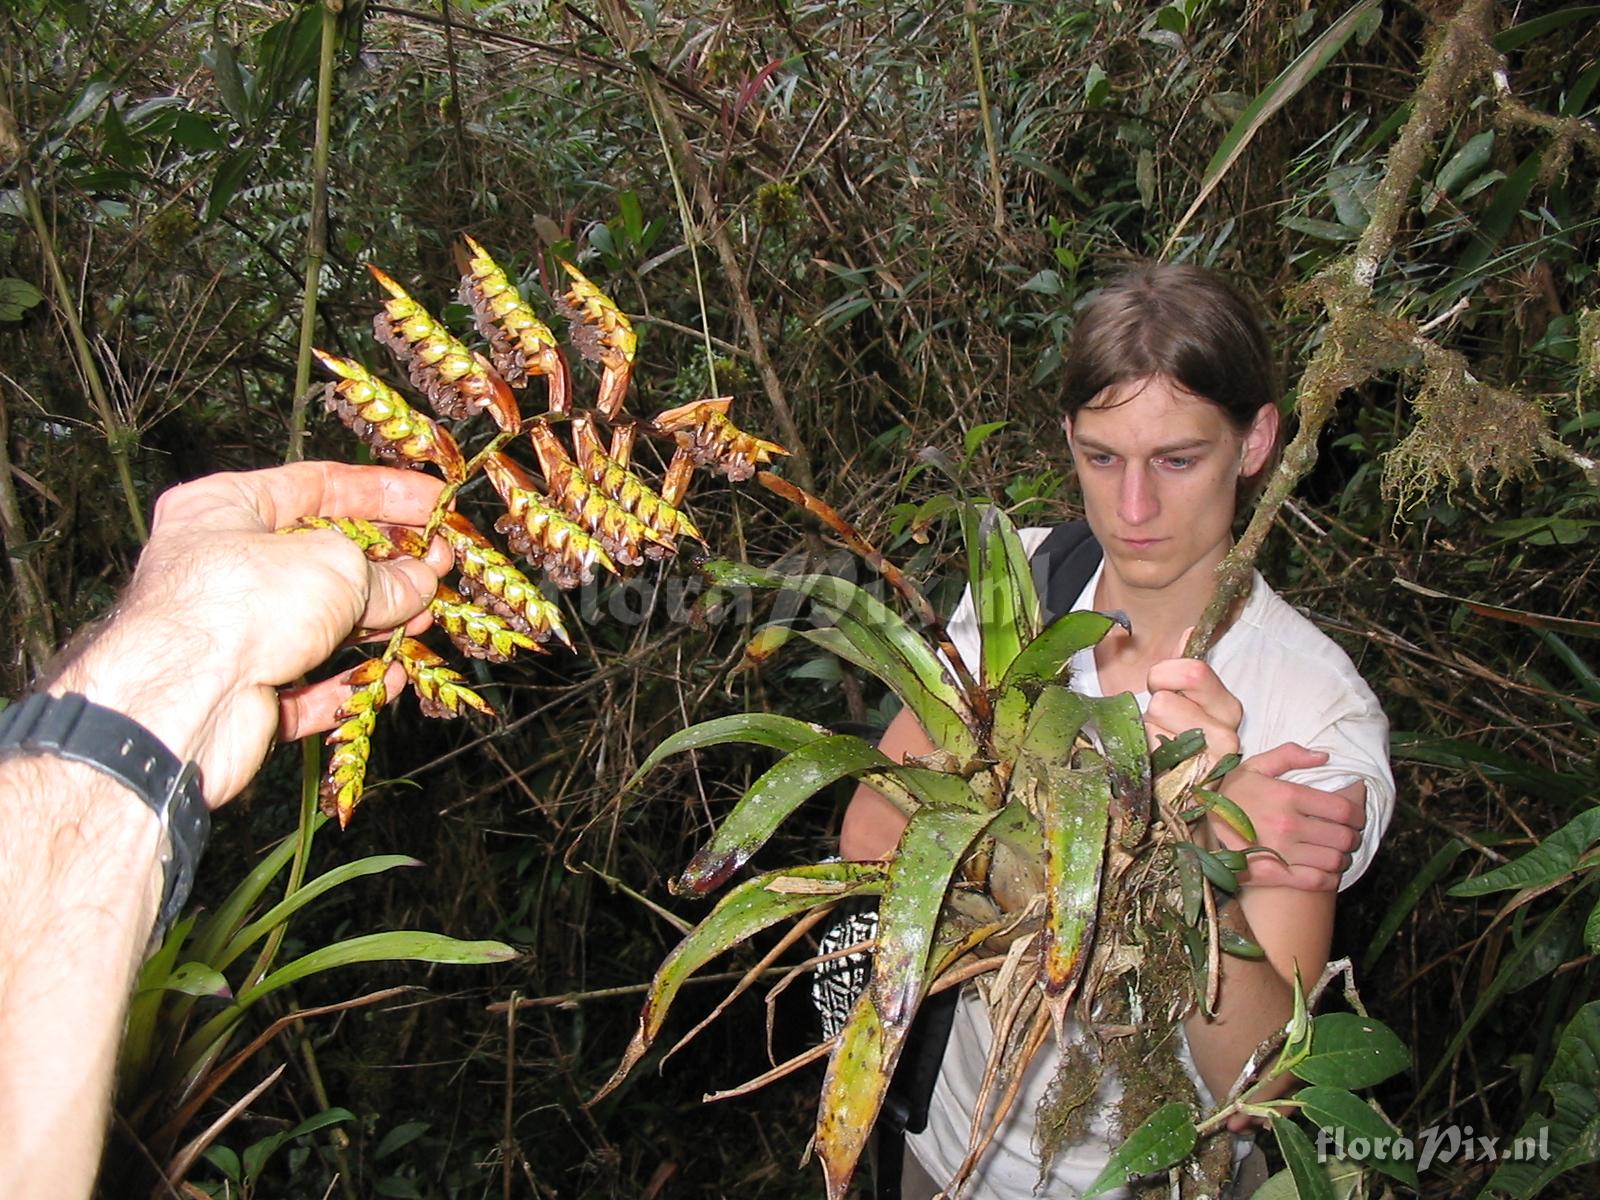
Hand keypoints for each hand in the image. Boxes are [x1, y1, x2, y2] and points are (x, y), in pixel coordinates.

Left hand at [49, 463, 451, 805]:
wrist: (183, 701)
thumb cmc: (246, 601)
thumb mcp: (335, 566)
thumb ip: (385, 573)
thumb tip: (419, 583)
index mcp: (223, 507)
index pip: (317, 484)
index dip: (384, 491)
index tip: (436, 503)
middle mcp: (222, 565)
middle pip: (320, 557)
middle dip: (387, 565)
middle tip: (440, 567)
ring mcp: (231, 631)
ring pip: (319, 623)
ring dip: (377, 624)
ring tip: (427, 620)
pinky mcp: (242, 691)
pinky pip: (306, 683)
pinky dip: (350, 681)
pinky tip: (392, 677)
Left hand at [1144, 630, 1241, 769]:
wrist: (1175, 788)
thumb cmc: (1174, 734)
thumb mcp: (1181, 696)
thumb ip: (1184, 664)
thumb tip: (1191, 630)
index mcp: (1226, 705)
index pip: (1192, 670)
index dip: (1163, 675)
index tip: (1161, 688)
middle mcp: (1227, 733)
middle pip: (1164, 700)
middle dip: (1152, 706)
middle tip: (1160, 721)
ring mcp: (1210, 761)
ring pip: (1152, 724)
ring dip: (1147, 731)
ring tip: (1159, 744)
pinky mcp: (1190, 783)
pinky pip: (1147, 751)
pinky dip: (1144, 753)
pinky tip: (1157, 762)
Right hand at [1215, 743, 1366, 891]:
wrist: (1196, 825)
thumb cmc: (1231, 794)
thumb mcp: (1254, 766)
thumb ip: (1289, 755)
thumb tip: (1324, 757)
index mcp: (1288, 796)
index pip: (1343, 810)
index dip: (1358, 815)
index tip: (1356, 818)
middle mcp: (1287, 824)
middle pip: (1344, 837)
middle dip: (1353, 838)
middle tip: (1349, 837)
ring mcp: (1281, 852)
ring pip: (1334, 860)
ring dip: (1342, 858)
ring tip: (1336, 853)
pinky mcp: (1273, 875)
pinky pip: (1317, 881)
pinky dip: (1330, 879)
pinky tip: (1328, 872)